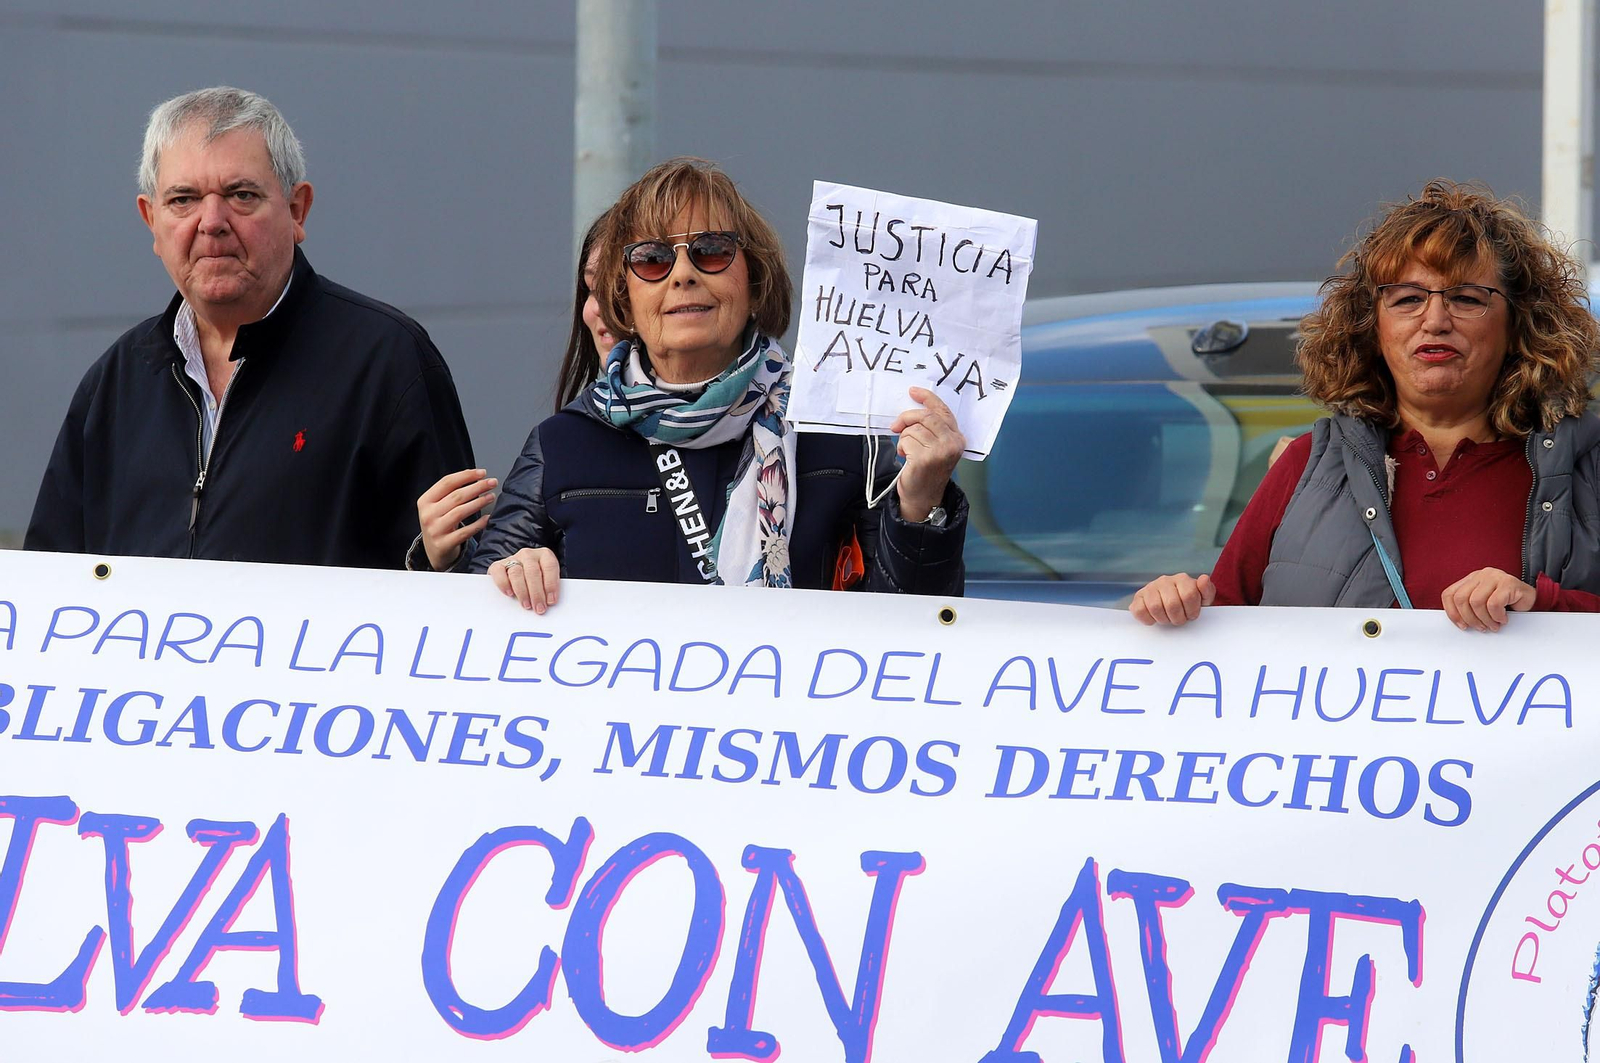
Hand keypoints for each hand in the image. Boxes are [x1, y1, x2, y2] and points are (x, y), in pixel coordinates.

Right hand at [417, 469, 496, 570]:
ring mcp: (435, 530)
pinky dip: (478, 524)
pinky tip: (488, 518)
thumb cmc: (440, 524)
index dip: (466, 476)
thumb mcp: (438, 507)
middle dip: (477, 487)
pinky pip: (465, 532)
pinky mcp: (444, 544)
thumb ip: (451, 493)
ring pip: (460, 512)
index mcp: (425, 501)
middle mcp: (428, 515)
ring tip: (491, 497)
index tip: (482, 473)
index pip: (447, 483)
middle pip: (456, 496)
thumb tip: (477, 476)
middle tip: (492, 482)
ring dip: (479, 502)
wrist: (434, 552)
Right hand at [490, 548, 560, 612]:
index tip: (551, 601)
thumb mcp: (546, 580)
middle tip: (539, 608)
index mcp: (545, 555)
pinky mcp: (498, 565)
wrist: (520, 572)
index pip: (550, 567)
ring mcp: (513, 558)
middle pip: (532, 572)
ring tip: (527, 605)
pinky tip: (510, 594)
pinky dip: (504, 584)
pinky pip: (499, 572)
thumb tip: (548, 602)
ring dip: (522, 592)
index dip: (551, 584)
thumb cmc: (537, 578)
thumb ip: (548, 588)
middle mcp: (529, 555)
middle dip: (536, 593)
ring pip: (516, 573)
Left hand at [889, 387, 964, 520]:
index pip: (942, 411)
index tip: (913, 391)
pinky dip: (902, 447)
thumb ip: (931, 429)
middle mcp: (952, 443)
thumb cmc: (927, 470)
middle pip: (925, 416)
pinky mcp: (925, 459)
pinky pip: (906, 440)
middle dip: (907, 418)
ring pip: (913, 429)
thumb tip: (912, 411)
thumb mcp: (936, 446)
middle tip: (896, 426)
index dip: (927, 398)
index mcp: (957, 438)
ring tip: (908, 451)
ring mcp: (940, 452)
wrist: (923, 497)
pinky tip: (906, 457)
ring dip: (904, 438)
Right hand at [1130, 573, 1216, 625]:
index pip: (1189, 595)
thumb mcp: (1203, 598)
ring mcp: (1150, 588)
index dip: (1192, 611)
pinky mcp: (1138, 597)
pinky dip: (1148, 619)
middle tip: (1180, 619)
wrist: (1172, 603)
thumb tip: (1204, 579)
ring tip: (1168, 619)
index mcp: (1182, 579)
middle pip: (1172, 604)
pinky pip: (1140, 610)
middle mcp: (1164, 580)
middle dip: (1178, 618)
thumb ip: (1207, 590)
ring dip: (1164, 620)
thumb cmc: (1189, 603)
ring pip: (1155, 608)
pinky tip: (1155, 618)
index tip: (1191, 615)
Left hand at [1441, 567, 1535, 631]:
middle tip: (1481, 628)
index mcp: (1470, 579)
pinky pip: (1494, 604)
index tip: (1462, 626)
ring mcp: (1494, 576)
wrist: (1532, 599)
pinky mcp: (1508, 582)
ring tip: (1493, 625)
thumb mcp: (1483, 605)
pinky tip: (1503, 619)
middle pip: (1461, 598)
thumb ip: (1469, 608)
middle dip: (1469, 618)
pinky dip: (1497, 616)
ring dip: (1485, 619)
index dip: (1452, 612)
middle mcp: (1480, 575)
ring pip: (1476, 602)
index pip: (1449, 594)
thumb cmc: (1506, 604)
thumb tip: (1458, 623)